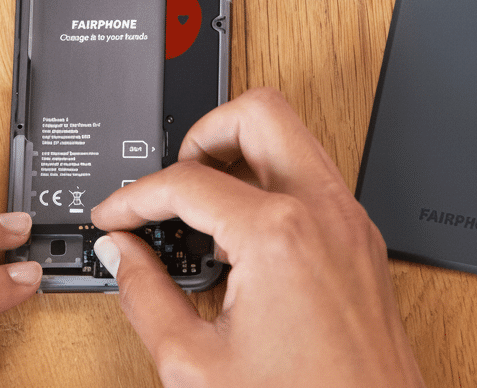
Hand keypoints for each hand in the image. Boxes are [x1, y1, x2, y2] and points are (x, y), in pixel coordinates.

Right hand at [89, 88, 425, 387]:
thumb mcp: (196, 362)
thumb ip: (145, 296)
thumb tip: (122, 255)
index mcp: (279, 234)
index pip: (187, 180)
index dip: (134, 196)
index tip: (114, 216)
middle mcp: (324, 212)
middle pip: (257, 114)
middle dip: (200, 136)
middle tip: (170, 184)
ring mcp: (351, 223)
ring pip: (291, 138)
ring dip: (239, 156)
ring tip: (201, 207)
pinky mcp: (362, 243)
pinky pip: (312, 179)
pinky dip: (270, 187)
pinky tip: (240, 238)